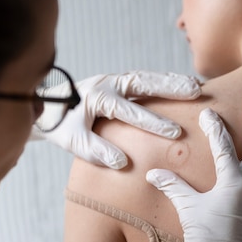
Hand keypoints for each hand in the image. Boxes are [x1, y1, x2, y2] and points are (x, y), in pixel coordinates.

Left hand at [32, 71, 200, 168]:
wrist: (46, 108)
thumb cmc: (60, 126)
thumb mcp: (73, 142)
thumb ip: (96, 151)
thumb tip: (122, 163)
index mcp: (97, 96)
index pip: (129, 110)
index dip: (152, 122)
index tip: (174, 132)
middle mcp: (108, 83)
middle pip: (143, 83)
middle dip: (170, 88)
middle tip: (195, 93)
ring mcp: (114, 80)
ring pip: (147, 78)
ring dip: (171, 81)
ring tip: (196, 87)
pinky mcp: (118, 83)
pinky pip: (144, 80)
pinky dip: (163, 82)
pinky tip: (181, 85)